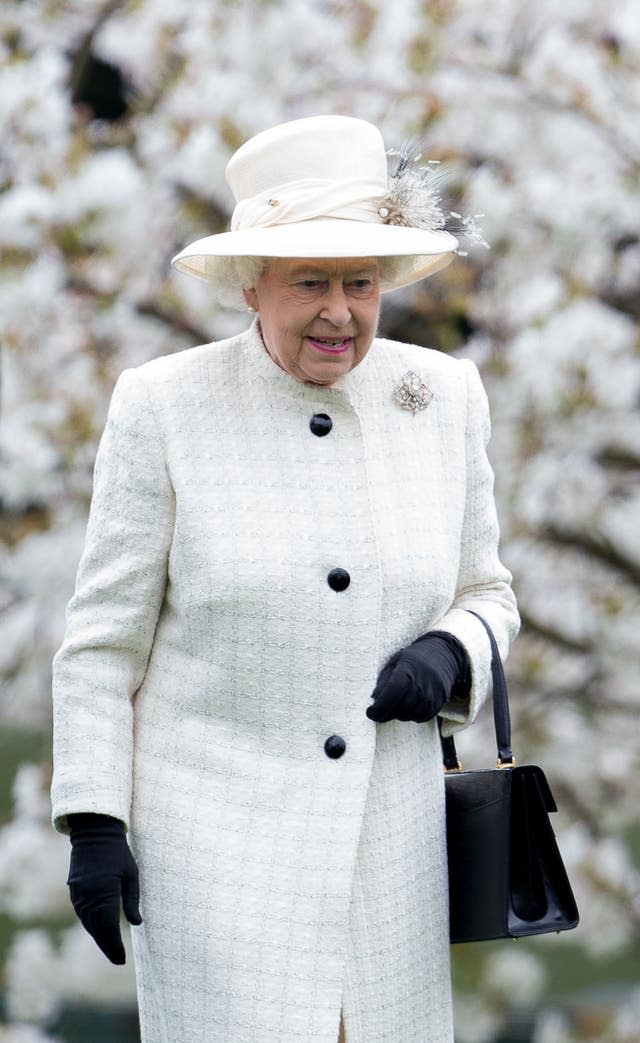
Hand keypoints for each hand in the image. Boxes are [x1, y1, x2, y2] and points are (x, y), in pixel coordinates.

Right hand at [67, 812, 141, 964]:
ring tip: (110, 949)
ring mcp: (79, 896)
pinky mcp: (75, 892)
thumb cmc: (118, 853)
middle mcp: (89, 898)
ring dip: (99, 938)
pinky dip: (91, 926)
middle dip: (108, 947)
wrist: (94, 834)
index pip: (109, 929)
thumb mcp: (131, 874)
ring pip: (88, 925)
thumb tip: (138, 923)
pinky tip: (99, 931)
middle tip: (118, 960)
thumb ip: (133, 900)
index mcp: (105, 894)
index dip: (115, 947)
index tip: (122, 960)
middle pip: (97, 931)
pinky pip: (83, 915)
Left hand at [366, 632, 469, 723]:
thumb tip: (374, 700)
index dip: (380, 706)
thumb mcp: (394, 663)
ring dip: (398, 714)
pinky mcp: (438, 704)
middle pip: (400, 708)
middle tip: (380, 709)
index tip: (370, 712)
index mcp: (408, 670)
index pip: (392, 692)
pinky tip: (407, 705)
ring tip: (395, 704)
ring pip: (409, 716)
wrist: (442, 657)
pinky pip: (420, 718)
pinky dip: (410, 715)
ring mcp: (432, 695)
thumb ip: (383, 681)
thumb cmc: (412, 659)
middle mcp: (422, 684)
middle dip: (386, 713)